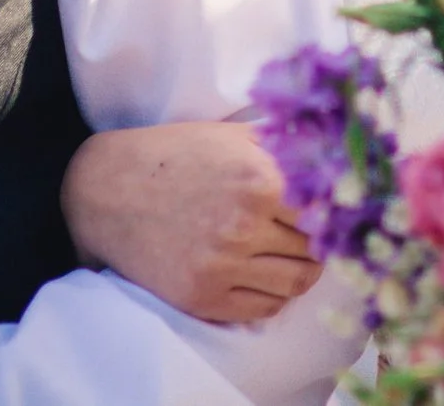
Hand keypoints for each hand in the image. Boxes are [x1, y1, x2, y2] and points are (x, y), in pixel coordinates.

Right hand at [63, 121, 321, 322]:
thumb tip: (337, 155)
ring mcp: (221, 266)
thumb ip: (284, 145)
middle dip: (319, 240)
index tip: (336, 210)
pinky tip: (266, 275)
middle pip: (314, 247)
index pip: (327, 208)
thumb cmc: (175, 155)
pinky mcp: (202, 298)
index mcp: (258, 180)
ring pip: (295, 282)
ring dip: (303, 270)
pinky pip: (262, 309)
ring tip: (294, 256)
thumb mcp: (231, 135)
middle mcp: (243, 226)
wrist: (106, 189)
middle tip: (314, 233)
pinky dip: (274, 296)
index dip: (334, 209)